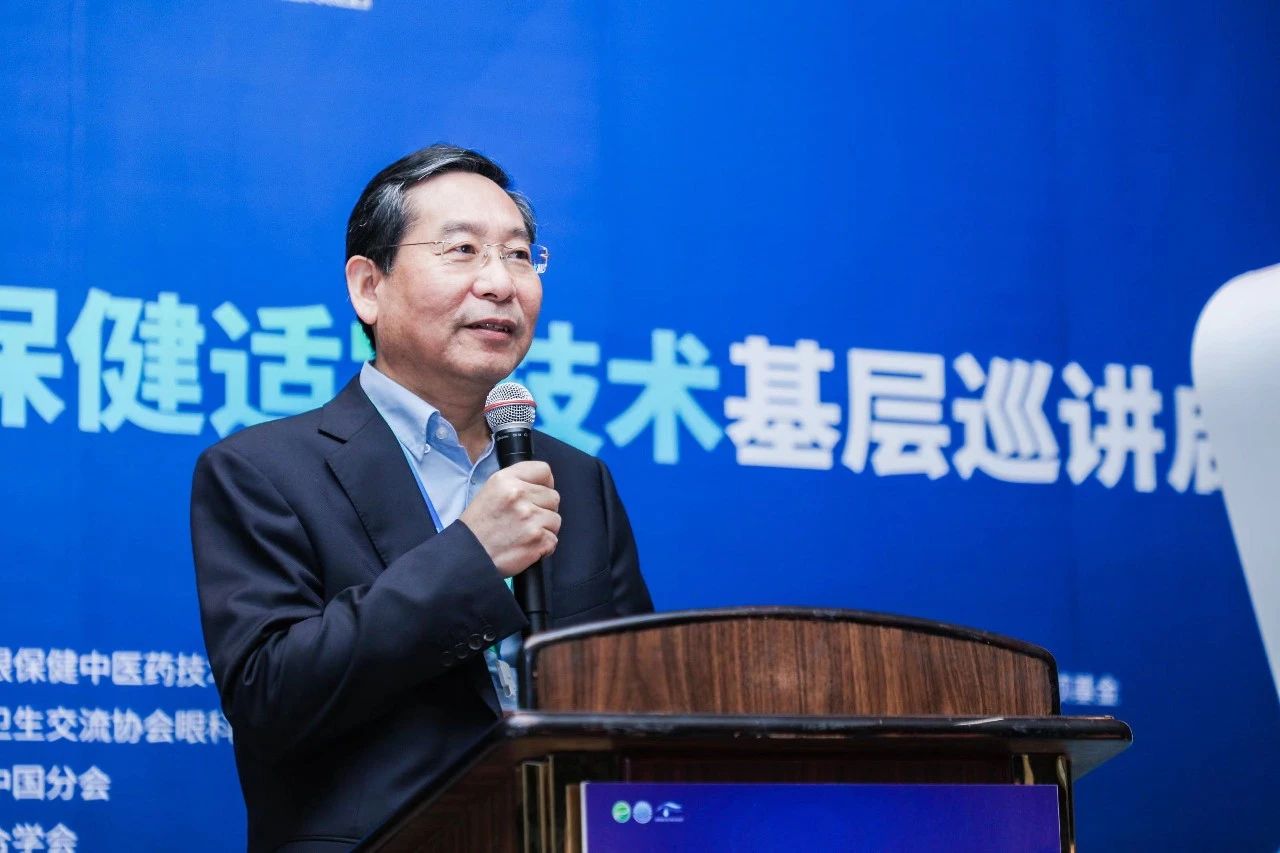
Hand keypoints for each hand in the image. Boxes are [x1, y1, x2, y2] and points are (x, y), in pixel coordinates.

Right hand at [459, 461, 560, 577]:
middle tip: (526, 520)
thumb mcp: (490, 491)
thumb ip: (516, 483)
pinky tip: (526, 547)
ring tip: (524, 535)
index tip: (538, 494)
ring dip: (544, 529)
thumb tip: (542, 485)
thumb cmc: (478, 527)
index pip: (543, 470)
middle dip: (544, 509)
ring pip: (555, 520)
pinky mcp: (538, 539)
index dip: (545, 484)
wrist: (467, 556)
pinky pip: (553, 540)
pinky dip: (543, 547)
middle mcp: (519, 495)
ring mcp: (530, 518)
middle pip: (553, 497)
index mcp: (506, 480)